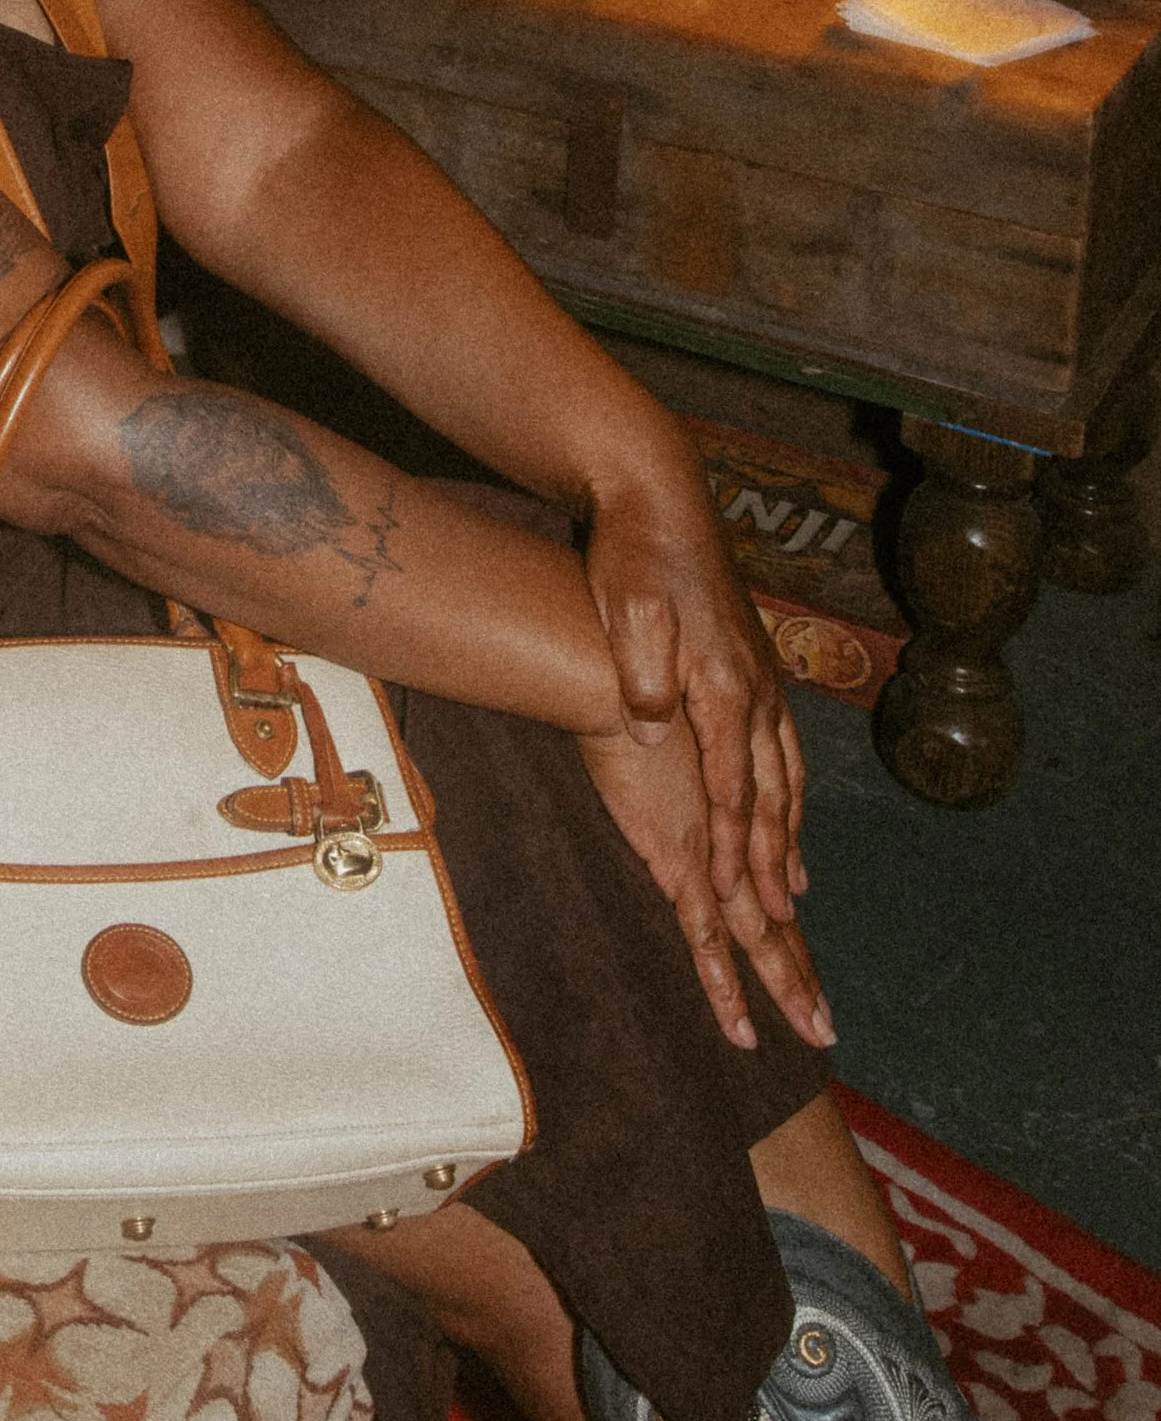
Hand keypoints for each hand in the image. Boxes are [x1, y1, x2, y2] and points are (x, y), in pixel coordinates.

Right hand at [576, 708, 835, 1057]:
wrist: (616, 678)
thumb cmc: (631, 693)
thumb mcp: (658, 735)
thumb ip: (671, 762)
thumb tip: (666, 764)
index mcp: (726, 819)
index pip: (764, 888)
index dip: (786, 930)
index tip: (805, 967)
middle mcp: (729, 843)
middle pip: (775, 925)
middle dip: (801, 977)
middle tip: (827, 1026)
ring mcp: (709, 857)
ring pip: (758, 942)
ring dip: (789, 989)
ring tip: (818, 1035)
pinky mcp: (678, 864)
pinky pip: (707, 943)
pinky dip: (724, 989)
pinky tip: (742, 1032)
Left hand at [582, 471, 805, 923]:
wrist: (659, 493)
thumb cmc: (633, 554)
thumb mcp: (626, 611)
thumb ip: (642, 675)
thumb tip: (654, 729)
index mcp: (723, 681)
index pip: (732, 788)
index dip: (734, 850)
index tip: (732, 905)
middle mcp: (755, 686)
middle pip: (770, 793)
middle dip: (774, 863)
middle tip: (780, 927)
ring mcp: (762, 675)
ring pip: (786, 773)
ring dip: (790, 834)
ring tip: (794, 889)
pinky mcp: (757, 663)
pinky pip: (783, 745)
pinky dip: (790, 789)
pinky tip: (790, 807)